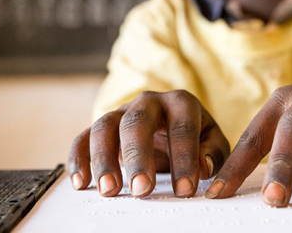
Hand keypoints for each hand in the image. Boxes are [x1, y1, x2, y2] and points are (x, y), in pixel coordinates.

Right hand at [68, 89, 229, 197]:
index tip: (185, 189)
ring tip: (109, 191)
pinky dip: (79, 159)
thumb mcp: (212, 142)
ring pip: (105, 127)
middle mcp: (149, 101)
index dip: (184, 159)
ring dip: (104, 159)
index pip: (182, 128)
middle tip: (142, 190)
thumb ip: (212, 153)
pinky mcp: (104, 126)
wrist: (173, 124)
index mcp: (181, 102)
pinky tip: (81, 183)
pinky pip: (84, 137)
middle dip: (139, 157)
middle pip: (138, 122)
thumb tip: (203, 166)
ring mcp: (123, 111)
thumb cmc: (195, 136)